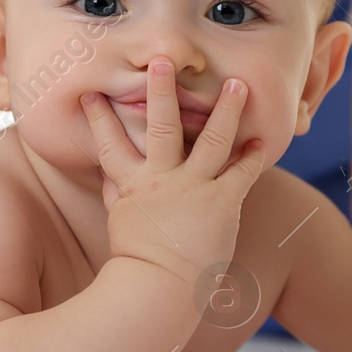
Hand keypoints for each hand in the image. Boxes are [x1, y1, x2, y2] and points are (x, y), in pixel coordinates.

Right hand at [79, 57, 266, 283]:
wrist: (159, 291)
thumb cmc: (137, 262)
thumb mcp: (119, 221)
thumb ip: (115, 193)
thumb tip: (105, 176)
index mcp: (132, 184)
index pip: (110, 143)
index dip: (99, 116)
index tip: (91, 92)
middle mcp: (162, 179)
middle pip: (161, 125)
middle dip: (162, 90)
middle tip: (162, 61)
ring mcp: (193, 189)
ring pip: (211, 139)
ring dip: (225, 109)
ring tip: (236, 83)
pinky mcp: (221, 203)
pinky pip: (241, 173)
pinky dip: (252, 156)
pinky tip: (261, 139)